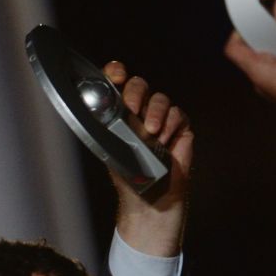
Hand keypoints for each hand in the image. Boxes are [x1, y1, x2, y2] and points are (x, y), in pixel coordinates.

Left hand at [101, 64, 192, 257]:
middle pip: (139, 86)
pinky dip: (171, 124)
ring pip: (160, 98)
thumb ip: (106, 129)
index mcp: (119, 116)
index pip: (117, 85)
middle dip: (135, 92)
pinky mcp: (179, 129)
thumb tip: (96, 109)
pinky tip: (165, 141)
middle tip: (132, 107)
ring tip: (152, 133)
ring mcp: (161, 120)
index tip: (116, 75)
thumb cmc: (129, 179)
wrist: (151, 201)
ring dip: (155, 112)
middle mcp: (140, 114)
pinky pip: (177, 114)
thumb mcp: (111, 152)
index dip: (116, 73)